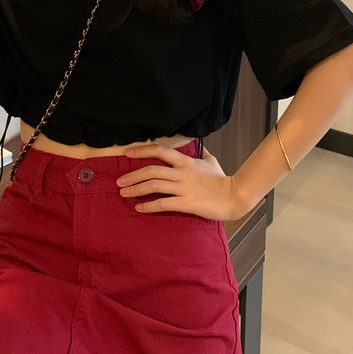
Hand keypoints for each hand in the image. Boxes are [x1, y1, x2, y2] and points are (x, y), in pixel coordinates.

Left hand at [116, 143, 245, 221]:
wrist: (233, 197)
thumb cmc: (222, 180)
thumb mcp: (211, 162)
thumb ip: (201, 153)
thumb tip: (199, 146)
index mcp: (186, 161)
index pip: (160, 150)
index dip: (142, 151)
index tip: (127, 153)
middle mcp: (181, 172)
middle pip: (151, 170)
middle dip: (132, 175)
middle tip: (119, 180)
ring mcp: (183, 188)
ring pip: (153, 185)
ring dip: (136, 189)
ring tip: (123, 192)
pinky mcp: (185, 203)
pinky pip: (162, 203)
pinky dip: (148, 205)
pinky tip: (139, 208)